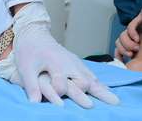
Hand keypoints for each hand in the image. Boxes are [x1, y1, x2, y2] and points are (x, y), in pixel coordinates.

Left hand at [0, 3, 119, 107]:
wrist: (34, 35)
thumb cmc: (29, 52)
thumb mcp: (26, 69)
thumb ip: (31, 86)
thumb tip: (35, 103)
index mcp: (56, 63)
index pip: (61, 84)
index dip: (57, 95)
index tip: (57, 106)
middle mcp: (68, 64)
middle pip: (83, 81)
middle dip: (90, 93)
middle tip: (101, 106)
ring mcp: (75, 63)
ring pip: (92, 78)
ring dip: (102, 90)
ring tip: (115, 101)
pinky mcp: (77, 63)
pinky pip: (91, 75)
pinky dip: (100, 84)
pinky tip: (107, 92)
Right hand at [114, 0, 141, 58]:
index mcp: (139, 21)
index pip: (130, 27)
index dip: (132, 33)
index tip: (138, 39)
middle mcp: (133, 30)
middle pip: (122, 36)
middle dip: (127, 44)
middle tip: (136, 49)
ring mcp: (130, 38)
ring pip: (119, 43)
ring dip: (124, 49)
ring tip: (132, 54)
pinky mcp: (129, 46)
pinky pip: (118, 51)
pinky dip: (119, 55)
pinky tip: (125, 60)